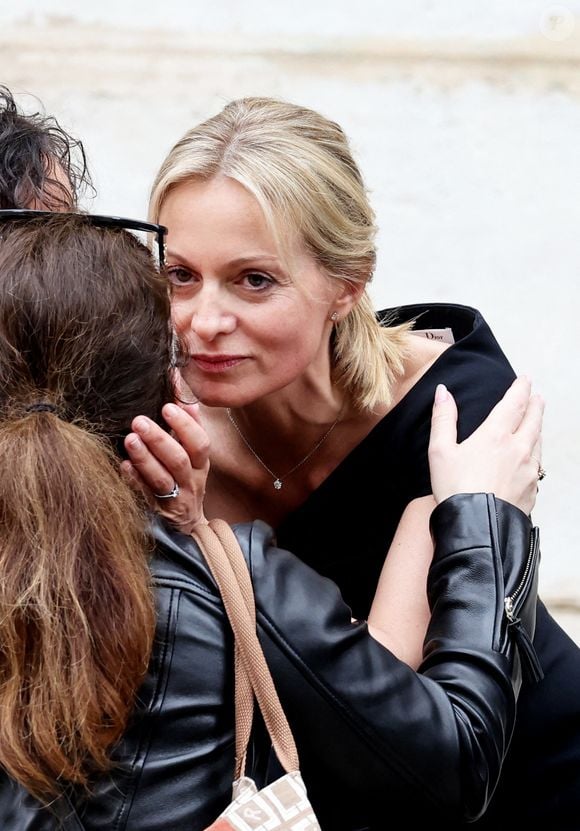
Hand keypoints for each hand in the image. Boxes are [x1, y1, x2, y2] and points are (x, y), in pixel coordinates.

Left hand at [121, 402, 209, 533]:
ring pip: (161, 479)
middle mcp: (190, 482)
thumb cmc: (186, 482)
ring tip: (129, 439)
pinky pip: (144, 497)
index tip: (167, 407)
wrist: (186, 527)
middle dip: (159, 439)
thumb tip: (187, 399)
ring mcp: (174, 499)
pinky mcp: (156, 513)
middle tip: (138, 421)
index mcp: (201, 464)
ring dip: (145, 458)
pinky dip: (134, 480)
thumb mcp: (194, 457)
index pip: (200, 443)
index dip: (186, 425)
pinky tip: (123, 466)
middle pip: (179, 460)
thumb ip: (190, 428)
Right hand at [428, 376, 543, 513]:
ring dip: (538, 427)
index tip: (525, 379)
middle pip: (534, 419)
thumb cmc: (455, 489)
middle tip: (536, 396)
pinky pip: (538, 465)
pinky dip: (536, 453)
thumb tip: (443, 392)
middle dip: (535, 405)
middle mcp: (518, 449)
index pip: (514, 403)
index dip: (520, 388)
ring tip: (535, 423)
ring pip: (538, 441)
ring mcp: (529, 470)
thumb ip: (443, 418)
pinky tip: (531, 458)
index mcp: (496, 435)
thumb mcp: (440, 451)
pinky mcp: (532, 489)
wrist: (477, 527)